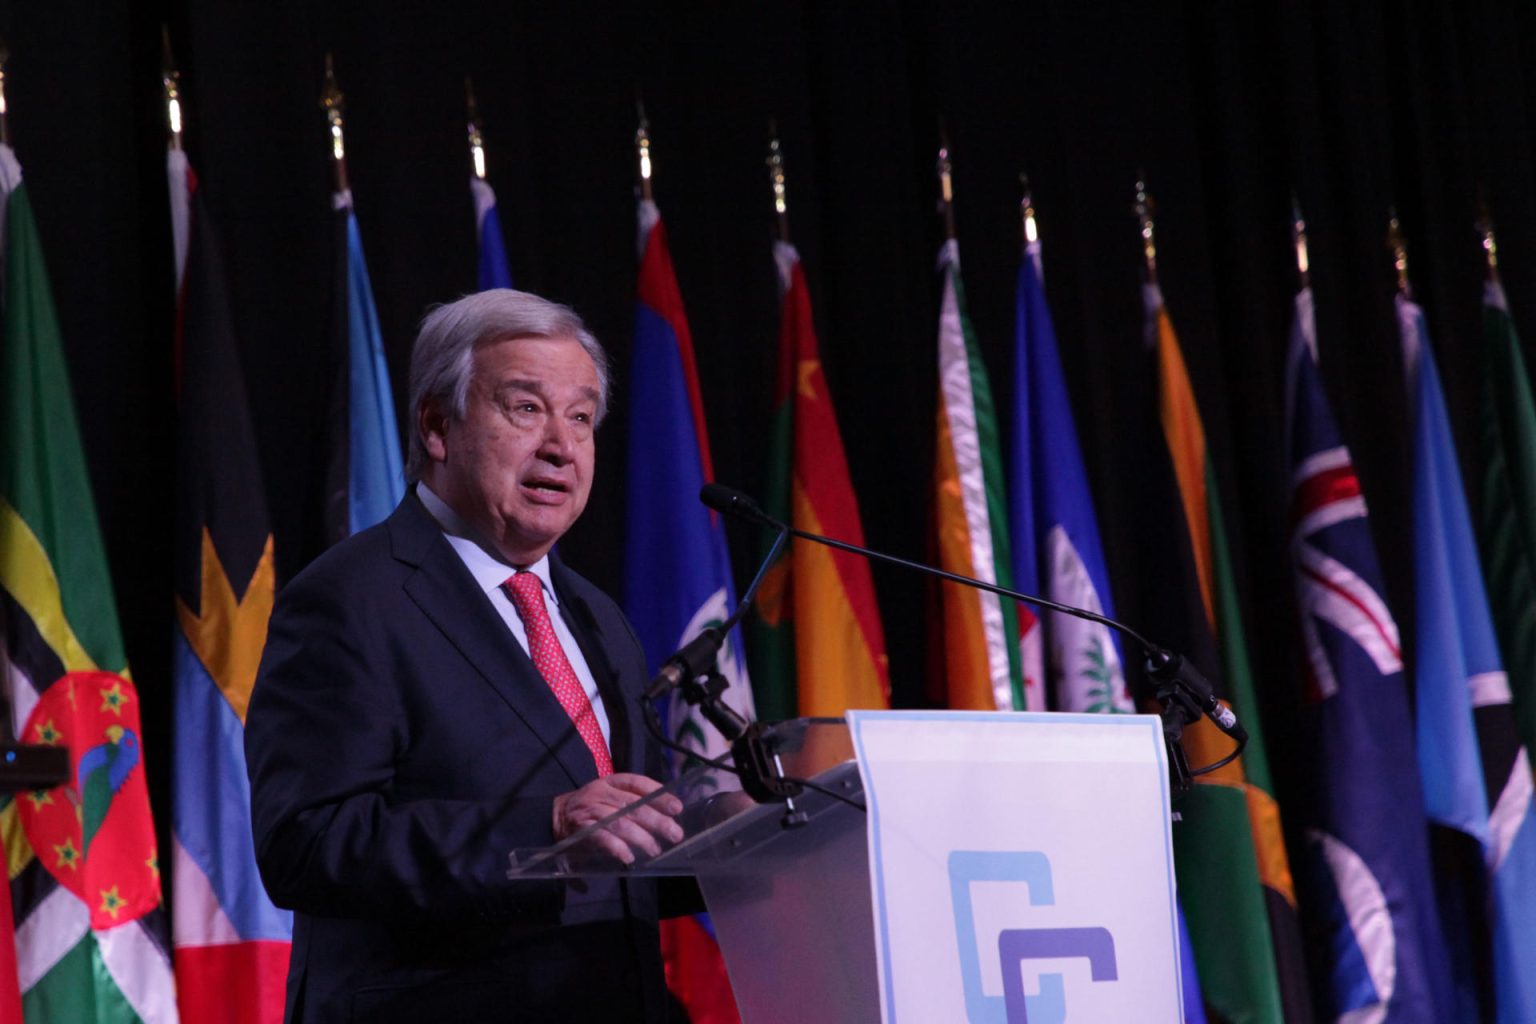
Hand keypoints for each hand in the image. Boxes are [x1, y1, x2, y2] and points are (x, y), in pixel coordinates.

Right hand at [551, 773, 684, 864]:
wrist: (553, 817)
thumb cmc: (589, 808)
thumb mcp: (609, 797)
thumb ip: (632, 802)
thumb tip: (667, 814)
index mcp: (610, 782)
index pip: (638, 783)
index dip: (658, 794)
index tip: (676, 807)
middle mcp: (601, 793)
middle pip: (633, 805)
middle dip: (657, 820)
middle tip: (674, 833)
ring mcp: (590, 811)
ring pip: (620, 822)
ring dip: (641, 837)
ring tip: (655, 849)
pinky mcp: (581, 829)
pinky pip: (602, 838)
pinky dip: (617, 847)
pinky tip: (629, 857)